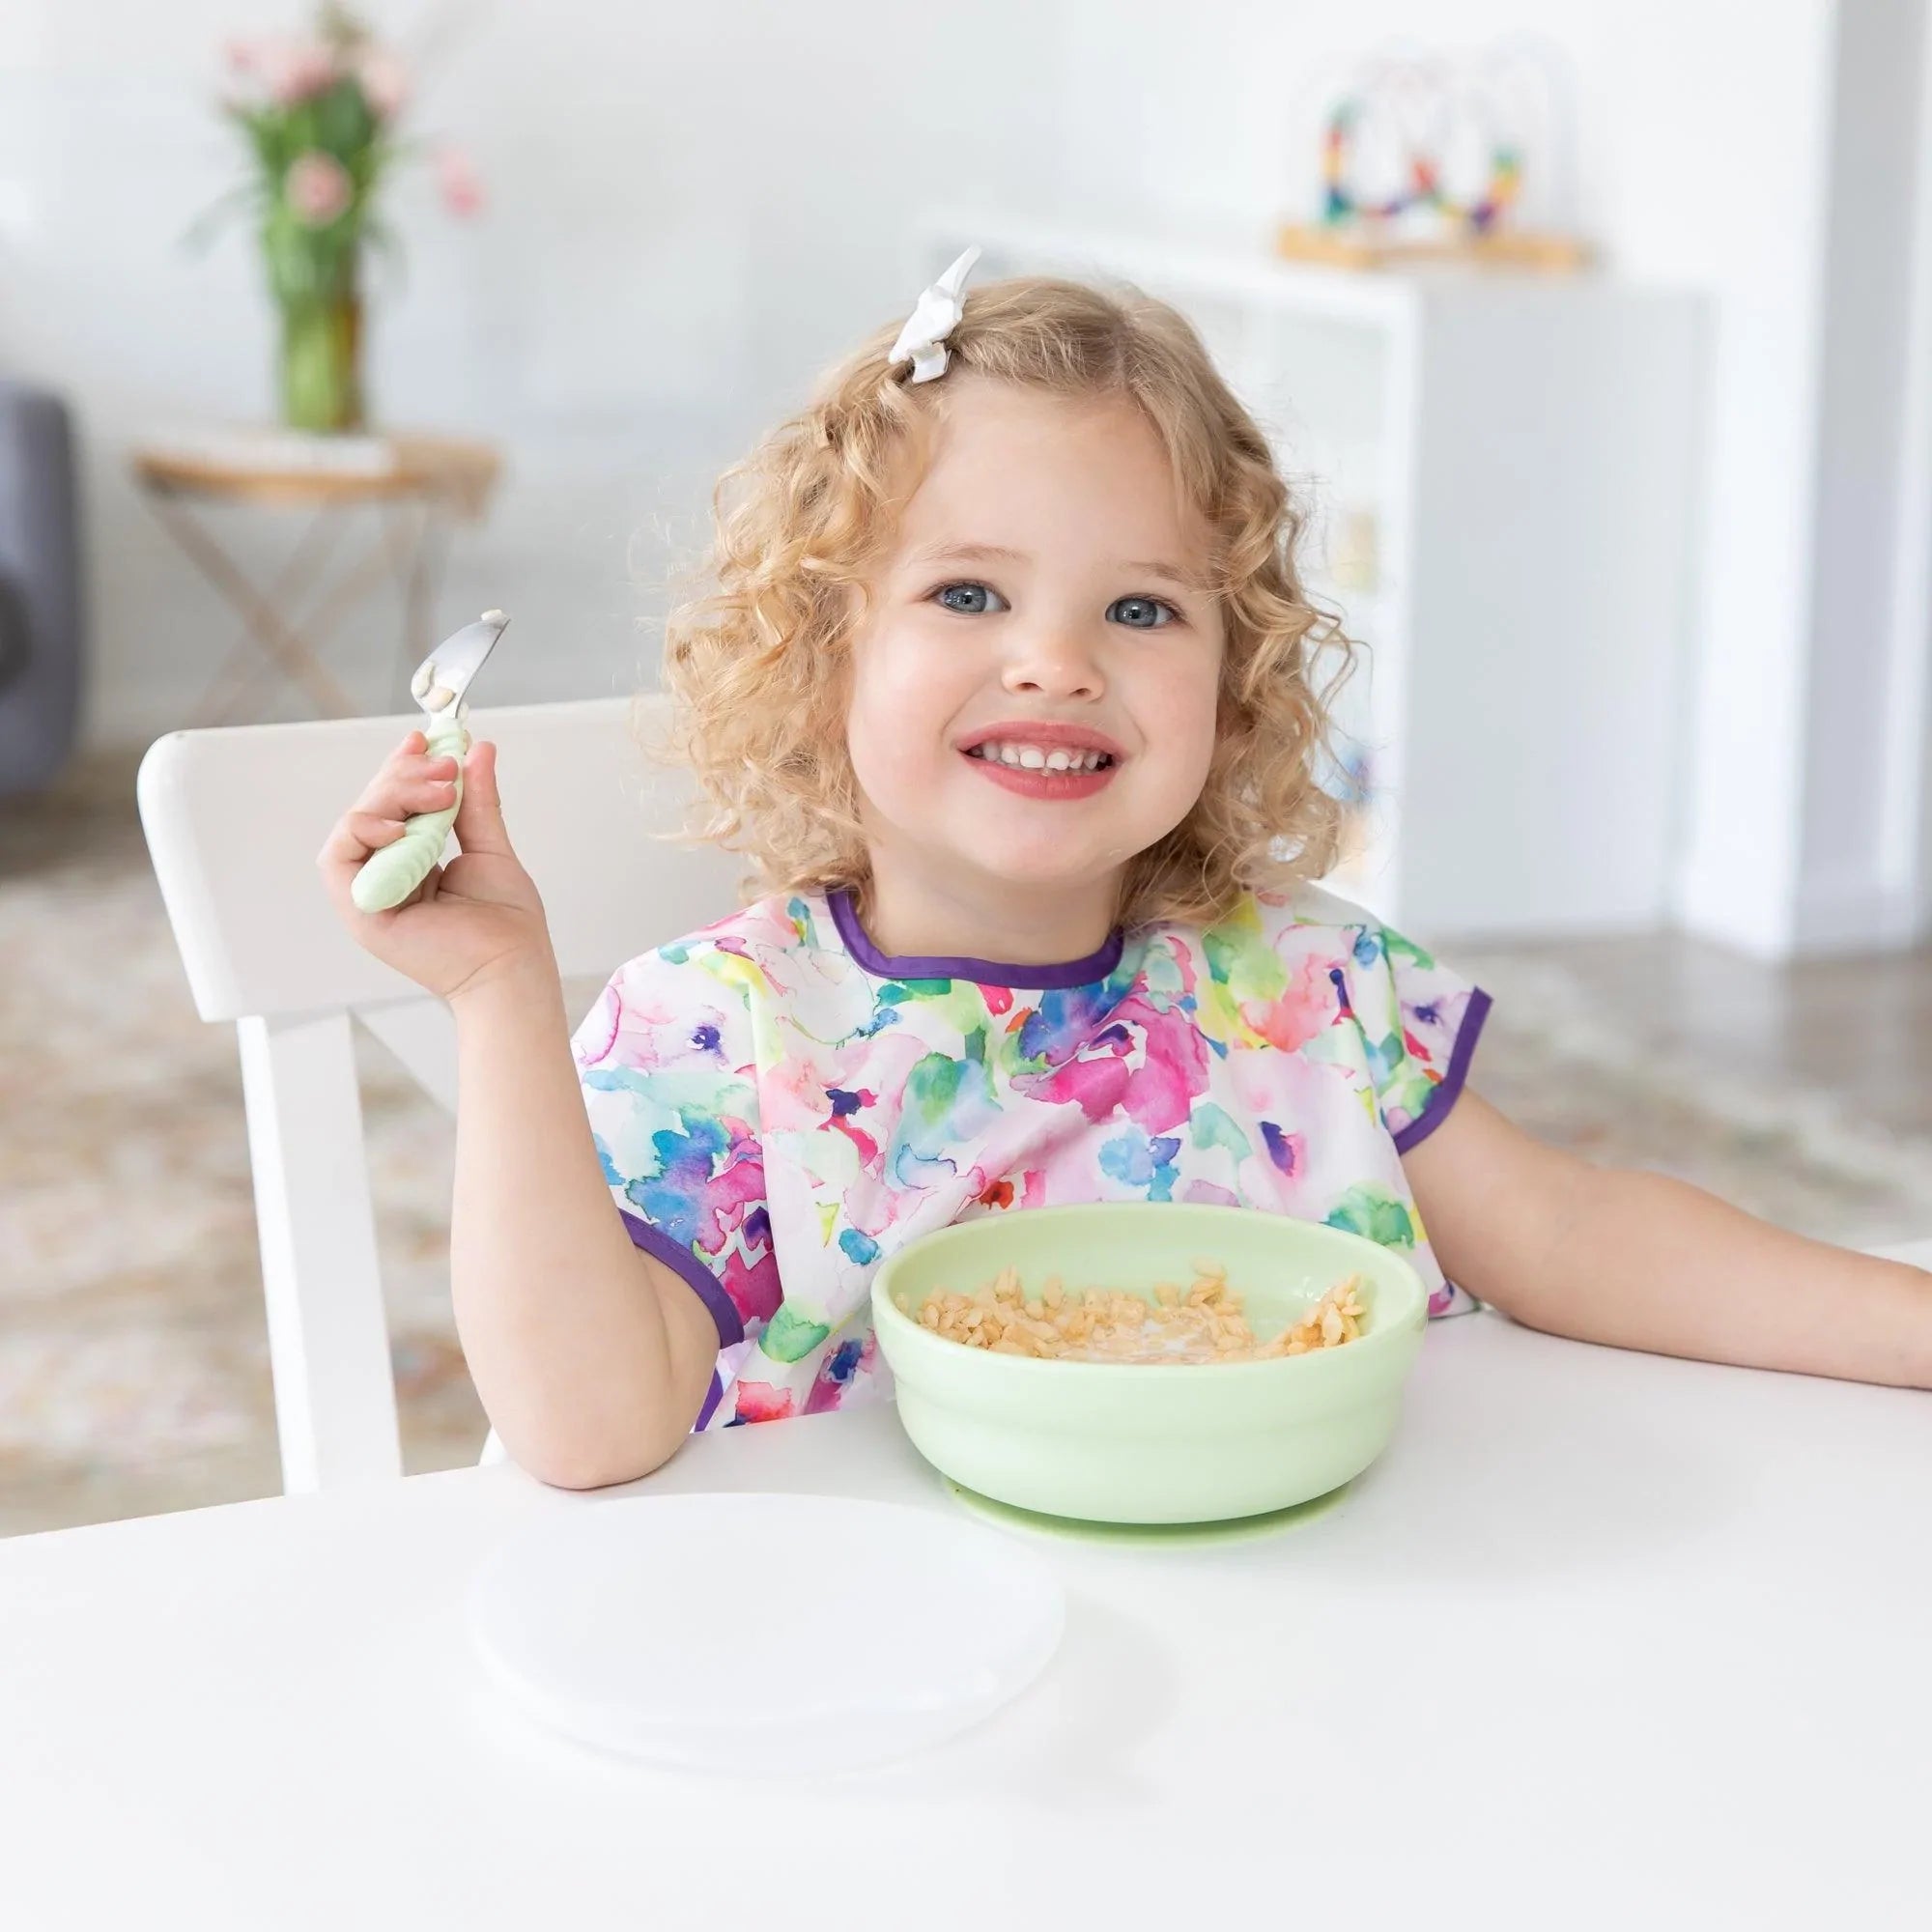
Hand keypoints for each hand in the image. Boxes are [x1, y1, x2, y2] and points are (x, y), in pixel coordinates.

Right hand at [318, 730, 556, 1004]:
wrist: (512, 965)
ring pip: (356, 823)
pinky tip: (403, 828)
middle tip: (446, 766)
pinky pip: (338, 857)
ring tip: (440, 795)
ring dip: (393, 796)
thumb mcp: (489, 847)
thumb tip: (477, 748)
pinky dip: (364, 830)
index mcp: (410, 864)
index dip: (402, 768)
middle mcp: (384, 876)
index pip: (392, 806)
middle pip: (372, 808)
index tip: (426, 739)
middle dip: (405, 776)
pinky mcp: (359, 911)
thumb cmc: (507, 923)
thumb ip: (477, 802)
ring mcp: (369, 894)